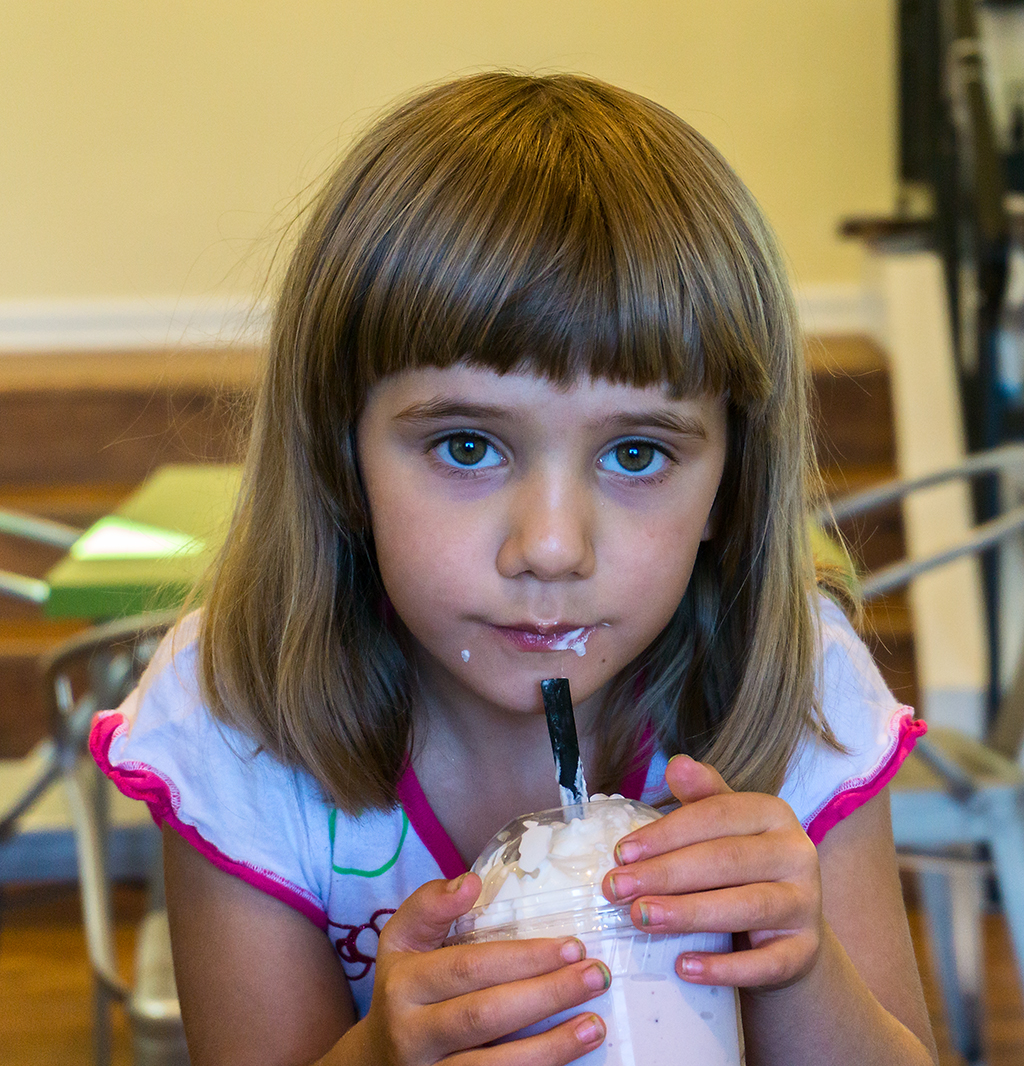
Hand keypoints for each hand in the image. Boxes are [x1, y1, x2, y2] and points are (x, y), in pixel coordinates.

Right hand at [357, 873, 608, 1064]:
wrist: (376, 1061)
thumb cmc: (402, 988)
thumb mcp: (402, 941)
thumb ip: (431, 907)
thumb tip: (470, 883)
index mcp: (404, 984)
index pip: (468, 968)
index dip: (522, 958)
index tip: (571, 944)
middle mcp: (412, 1033)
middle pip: (484, 1016)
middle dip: (546, 995)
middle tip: (595, 975)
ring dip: (552, 1047)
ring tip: (595, 1024)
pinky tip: (570, 1054)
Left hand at [602, 754, 822, 990]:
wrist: (786, 930)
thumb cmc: (740, 869)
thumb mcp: (722, 828)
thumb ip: (700, 798)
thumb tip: (676, 764)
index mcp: (773, 813)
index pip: (715, 815)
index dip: (666, 833)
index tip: (621, 853)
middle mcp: (796, 853)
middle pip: (726, 859)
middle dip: (665, 873)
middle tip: (616, 889)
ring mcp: (806, 904)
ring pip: (746, 907)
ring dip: (688, 913)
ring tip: (641, 918)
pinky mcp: (805, 951)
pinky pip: (766, 963)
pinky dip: (723, 967)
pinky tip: (683, 966)